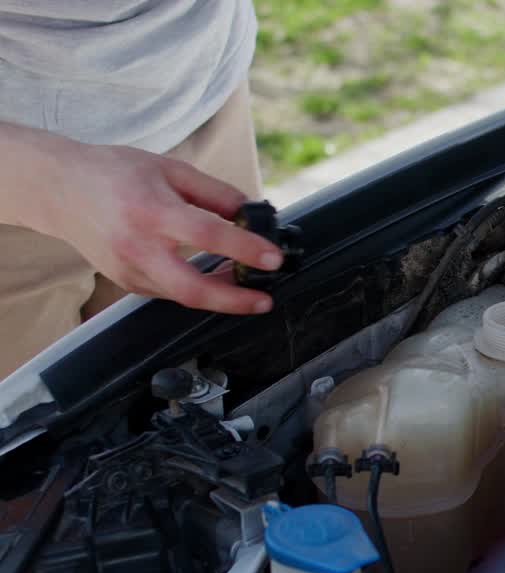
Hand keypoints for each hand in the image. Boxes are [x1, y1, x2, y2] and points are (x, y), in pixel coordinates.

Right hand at [12, 130, 280, 314]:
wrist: (58, 189)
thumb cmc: (116, 173)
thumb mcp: (170, 169)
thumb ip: (215, 193)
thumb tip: (253, 214)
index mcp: (151, 211)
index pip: (207, 234)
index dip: (245, 249)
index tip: (273, 258)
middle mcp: (136, 246)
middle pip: (190, 288)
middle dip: (234, 300)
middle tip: (265, 299)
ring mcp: (128, 270)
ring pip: (183, 295)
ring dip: (221, 295)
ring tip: (249, 283)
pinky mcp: (126, 282)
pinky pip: (170, 292)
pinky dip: (198, 289)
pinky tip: (218, 278)